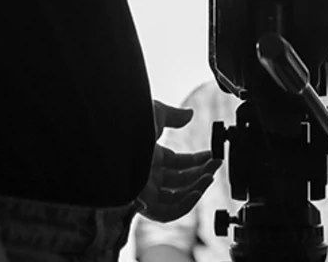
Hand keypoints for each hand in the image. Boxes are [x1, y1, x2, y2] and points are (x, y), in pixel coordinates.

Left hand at [138, 102, 222, 223]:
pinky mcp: (143, 202)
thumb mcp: (156, 113)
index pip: (178, 164)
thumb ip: (174, 116)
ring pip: (175, 199)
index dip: (197, 161)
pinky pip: (167, 213)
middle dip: (200, 174)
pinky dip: (185, 205)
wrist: (112, 137)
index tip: (212, 156)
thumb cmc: (129, 123)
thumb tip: (189, 114)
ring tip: (210, 177)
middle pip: (179, 182)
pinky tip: (197, 191)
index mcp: (151, 155)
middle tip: (216, 165)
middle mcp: (148, 174)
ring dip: (196, 190)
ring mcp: (145, 189)